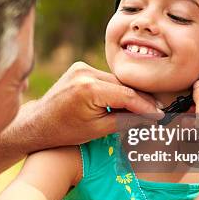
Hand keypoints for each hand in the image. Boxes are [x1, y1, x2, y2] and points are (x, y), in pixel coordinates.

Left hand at [31, 62, 161, 147]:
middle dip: (140, 99)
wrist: (37, 123)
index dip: (146, 106)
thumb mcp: (98, 130)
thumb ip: (125, 120)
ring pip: (116, 81)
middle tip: (158, 111)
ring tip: (146, 108)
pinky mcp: (80, 68)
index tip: (160, 115)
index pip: (127, 96)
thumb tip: (150, 117)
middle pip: (123, 85)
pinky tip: (126, 101)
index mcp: (89, 89)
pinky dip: (116, 89)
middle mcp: (85, 72)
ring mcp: (81, 67)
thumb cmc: (65, 131)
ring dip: (129, 93)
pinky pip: (105, 78)